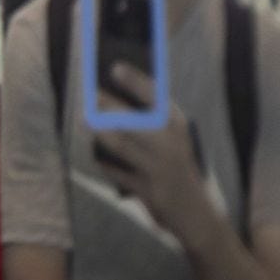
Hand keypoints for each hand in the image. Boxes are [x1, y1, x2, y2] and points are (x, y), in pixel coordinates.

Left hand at [93, 63, 211, 245]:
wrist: (194, 212)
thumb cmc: (175, 165)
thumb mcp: (172, 138)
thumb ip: (149, 119)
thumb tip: (108, 98)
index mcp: (178, 126)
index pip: (157, 98)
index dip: (135, 81)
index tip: (115, 67)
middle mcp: (172, 145)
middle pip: (135, 120)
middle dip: (110, 106)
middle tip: (90, 95)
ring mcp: (160, 168)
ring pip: (122, 145)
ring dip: (101, 131)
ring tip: (85, 119)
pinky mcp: (148, 190)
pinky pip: (117, 172)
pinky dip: (104, 162)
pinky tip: (94, 154)